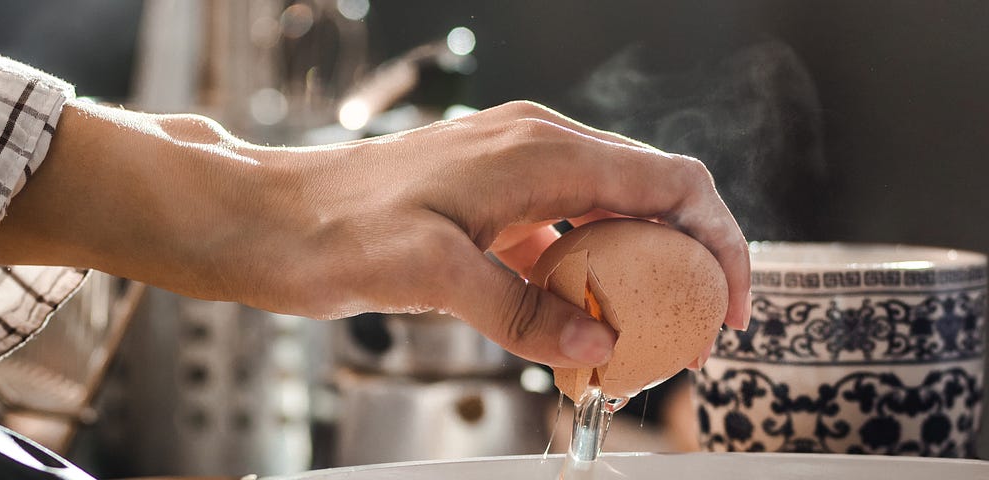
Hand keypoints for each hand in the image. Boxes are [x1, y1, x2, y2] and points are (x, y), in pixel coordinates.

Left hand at [0, 100, 748, 368]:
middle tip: (685, 336)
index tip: (729, 307)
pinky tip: (568, 322)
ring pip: (609, 215)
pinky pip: (562, 230)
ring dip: (632, 273)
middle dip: (684, 264)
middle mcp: (536, 146)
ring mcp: (512, 167)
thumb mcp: (431, 277)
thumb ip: (523, 311)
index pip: (672, 182)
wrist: (259, 217)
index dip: (720, 242)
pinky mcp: (487, 195)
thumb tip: (596, 341)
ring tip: (631, 339)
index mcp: (538, 150)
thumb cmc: (328, 228)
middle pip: (653, 195)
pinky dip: (582, 274)